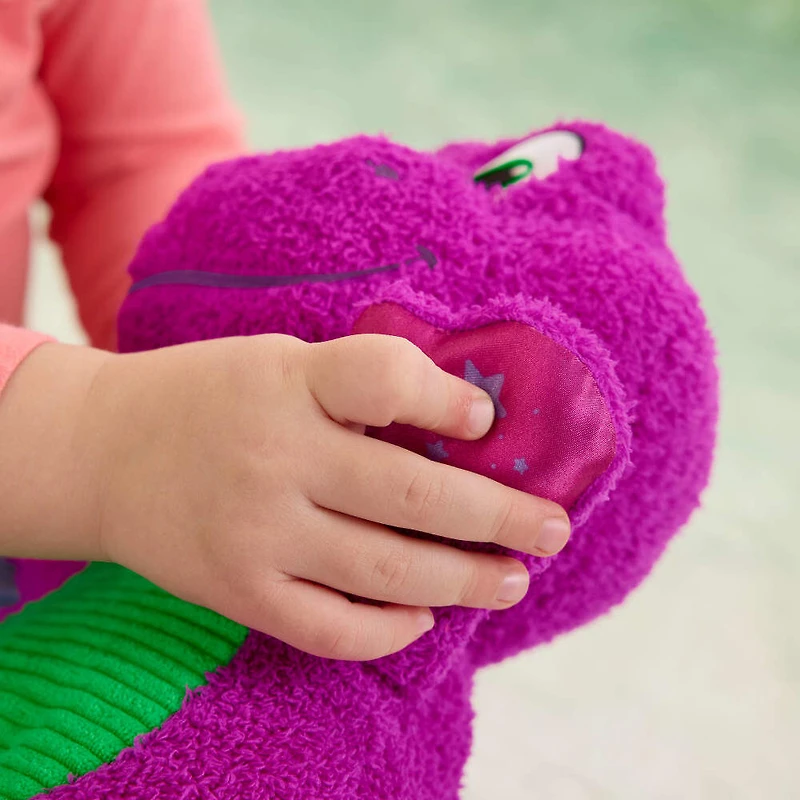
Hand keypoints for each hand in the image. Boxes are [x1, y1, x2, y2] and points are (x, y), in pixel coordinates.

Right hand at [0, 334, 569, 659]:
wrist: (104, 452)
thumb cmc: (210, 398)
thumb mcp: (279, 364)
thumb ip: (353, 390)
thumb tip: (455, 430)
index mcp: (290, 383)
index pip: (383, 378)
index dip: (446, 397)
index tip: (486, 418)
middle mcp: (275, 457)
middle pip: (411, 492)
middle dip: (499, 516)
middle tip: (552, 531)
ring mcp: (256, 533)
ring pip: (386, 569)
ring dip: (464, 579)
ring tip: (511, 579)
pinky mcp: (238, 591)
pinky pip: (329, 628)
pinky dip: (387, 631)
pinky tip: (422, 616)